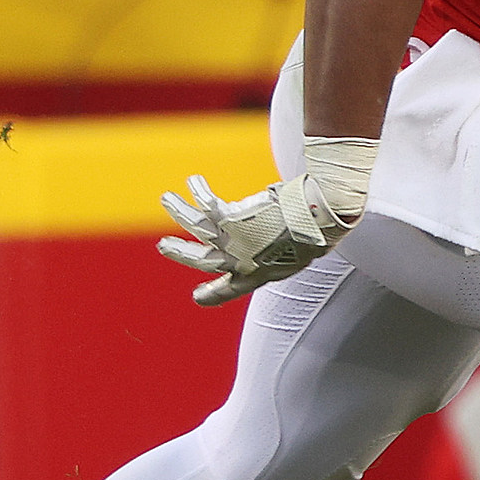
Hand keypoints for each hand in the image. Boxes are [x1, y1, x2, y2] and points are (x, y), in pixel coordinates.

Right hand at [158, 168, 358, 305]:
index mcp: (258, 274)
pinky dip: (198, 192)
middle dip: (181, 253)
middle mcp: (241, 262)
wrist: (315, 219)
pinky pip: (207, 205)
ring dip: (179, 211)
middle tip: (164, 245)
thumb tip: (293, 234)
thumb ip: (284, 245)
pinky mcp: (229, 220)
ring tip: (167, 198)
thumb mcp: (301, 248)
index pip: (232, 289)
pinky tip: (194, 182)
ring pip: (196, 227)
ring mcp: (233, 241)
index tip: (198, 297)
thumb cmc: (315, 231)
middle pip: (202, 260)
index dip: (213, 294)